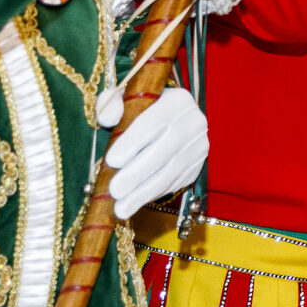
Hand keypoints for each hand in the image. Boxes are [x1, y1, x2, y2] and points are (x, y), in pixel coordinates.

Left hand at [101, 86, 208, 219]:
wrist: (172, 117)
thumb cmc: (141, 108)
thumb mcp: (124, 98)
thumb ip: (111, 103)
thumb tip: (108, 118)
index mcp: (176, 101)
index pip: (153, 122)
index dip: (133, 142)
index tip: (111, 160)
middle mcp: (193, 122)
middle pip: (164, 152)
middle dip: (138, 173)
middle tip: (115, 190)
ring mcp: (199, 146)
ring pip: (170, 173)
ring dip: (144, 193)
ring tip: (121, 208)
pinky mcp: (198, 165)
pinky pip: (176, 183)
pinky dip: (154, 194)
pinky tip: (136, 202)